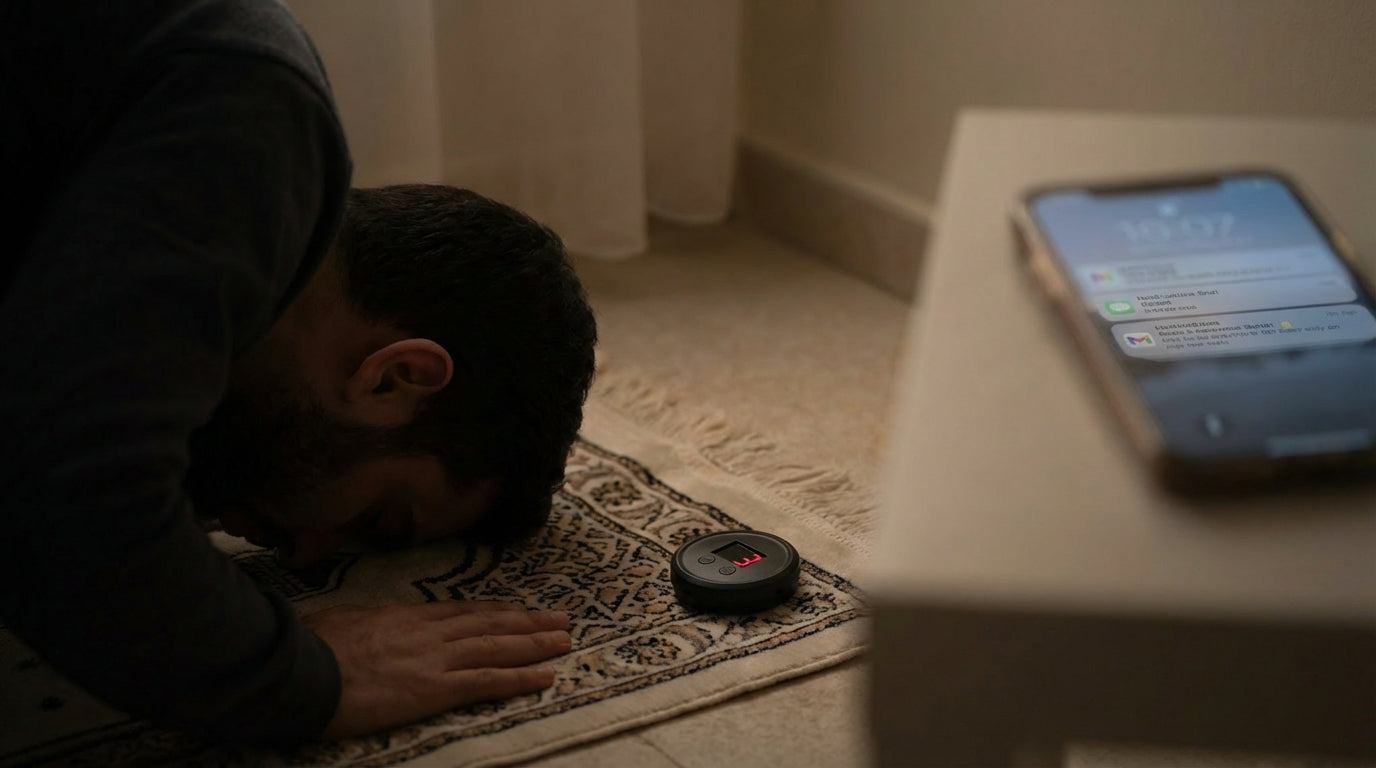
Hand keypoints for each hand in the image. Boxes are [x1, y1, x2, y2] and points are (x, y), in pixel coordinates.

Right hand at [305, 600, 570, 739]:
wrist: (300, 669)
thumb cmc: (309, 648)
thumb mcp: (342, 623)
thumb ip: (366, 624)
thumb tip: (369, 626)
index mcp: (405, 616)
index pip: (461, 612)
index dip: (495, 612)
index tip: (518, 610)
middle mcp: (428, 632)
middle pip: (489, 623)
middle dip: (528, 621)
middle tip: (561, 618)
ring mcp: (435, 658)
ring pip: (497, 646)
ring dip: (536, 643)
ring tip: (565, 639)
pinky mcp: (435, 689)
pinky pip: (487, 681)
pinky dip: (520, 677)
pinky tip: (545, 676)